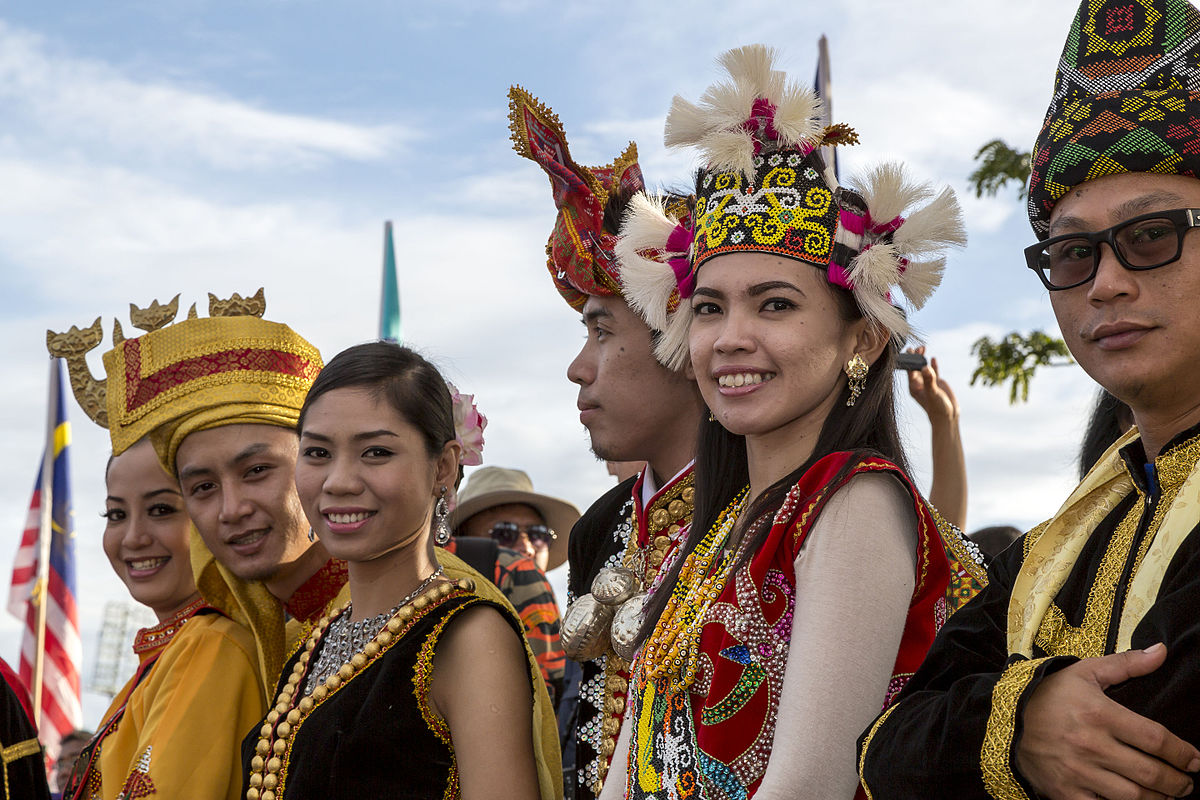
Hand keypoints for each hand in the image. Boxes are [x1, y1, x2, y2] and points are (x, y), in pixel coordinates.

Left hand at [906, 346, 957, 422]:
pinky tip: (933, 358)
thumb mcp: (932, 393)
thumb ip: (929, 380)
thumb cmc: (937, 407)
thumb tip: (925, 367)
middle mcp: (919, 384)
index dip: (909, 360)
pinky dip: (933, 365)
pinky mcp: (937, 383)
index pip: (909, 371)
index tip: (909, 351)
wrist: (948, 416)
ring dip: (923, 358)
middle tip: (916, 347)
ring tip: (922, 348)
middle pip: (915, 367)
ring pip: (924, 367)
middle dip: (915, 357)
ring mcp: (928, 383)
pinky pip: (934, 371)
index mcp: (914, 387)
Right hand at [1017, 644, 1199, 799]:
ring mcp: (1077, 772)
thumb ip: (1126, 664)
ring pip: (1132, 796)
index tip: (1194, 760)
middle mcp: (1090, 745)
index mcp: (1099, 714)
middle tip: (1187, 783)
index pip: (1155, 739)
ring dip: (1157, 799)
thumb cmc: (1051, 695)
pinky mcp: (1065, 792)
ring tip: (1167, 796)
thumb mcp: (1086, 672)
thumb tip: (1162, 651)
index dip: (1183, 753)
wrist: (1007, 719)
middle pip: (1149, 772)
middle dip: (1177, 782)